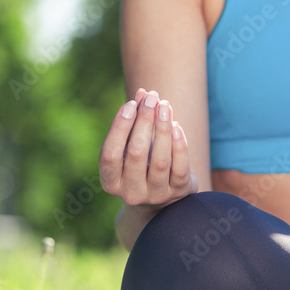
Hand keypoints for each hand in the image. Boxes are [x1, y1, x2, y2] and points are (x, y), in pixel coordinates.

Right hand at [99, 88, 198, 212]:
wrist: (163, 196)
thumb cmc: (141, 164)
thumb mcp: (132, 145)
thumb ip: (134, 121)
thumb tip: (143, 93)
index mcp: (111, 182)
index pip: (109, 154)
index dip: (120, 127)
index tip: (131, 104)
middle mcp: (131, 193)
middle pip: (136, 153)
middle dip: (144, 121)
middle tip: (151, 98)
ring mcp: (156, 195)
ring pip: (160, 161)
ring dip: (162, 129)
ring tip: (165, 106)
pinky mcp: (178, 193)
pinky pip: (180, 167)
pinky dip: (179, 144)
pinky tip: (176, 125)